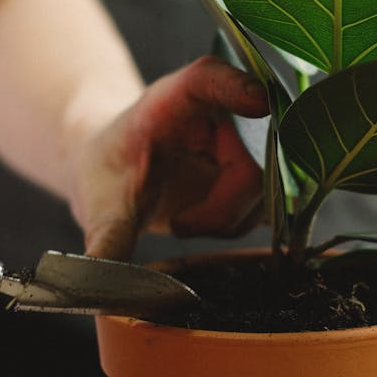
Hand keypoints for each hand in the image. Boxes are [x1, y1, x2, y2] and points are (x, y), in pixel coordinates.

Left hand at [74, 56, 269, 259]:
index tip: (258, 101)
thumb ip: (106, 244)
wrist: (118, 174)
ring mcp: (248, 135)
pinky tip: (207, 221)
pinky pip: (274, 201)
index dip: (236, 86)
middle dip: (223, 206)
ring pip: (272, 185)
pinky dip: (242, 221)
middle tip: (179, 225)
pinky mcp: (263, 165)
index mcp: (175, 99)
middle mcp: (221, 108)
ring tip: (186, 220)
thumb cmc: (109, 177)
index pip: (209, 77)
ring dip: (230, 218)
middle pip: (254, 155)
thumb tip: (102, 300)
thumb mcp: (102, 210)